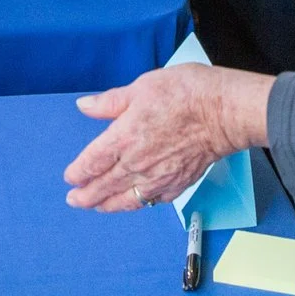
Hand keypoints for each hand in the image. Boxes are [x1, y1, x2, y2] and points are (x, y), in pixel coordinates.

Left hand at [63, 65, 271, 212]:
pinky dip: (140, 203)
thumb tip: (84, 106)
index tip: (70, 177)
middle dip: (86, 196)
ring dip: (109, 205)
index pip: (92, 162)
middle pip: (104, 187)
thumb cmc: (186, 94)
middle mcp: (137, 164)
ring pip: (128, 199)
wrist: (224, 112)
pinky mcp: (179, 183)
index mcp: (123, 138)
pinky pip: (154, 200)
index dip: (78, 172)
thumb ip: (110, 102)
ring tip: (98, 207)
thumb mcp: (140, 88)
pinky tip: (136, 201)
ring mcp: (159, 177)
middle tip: (75, 200)